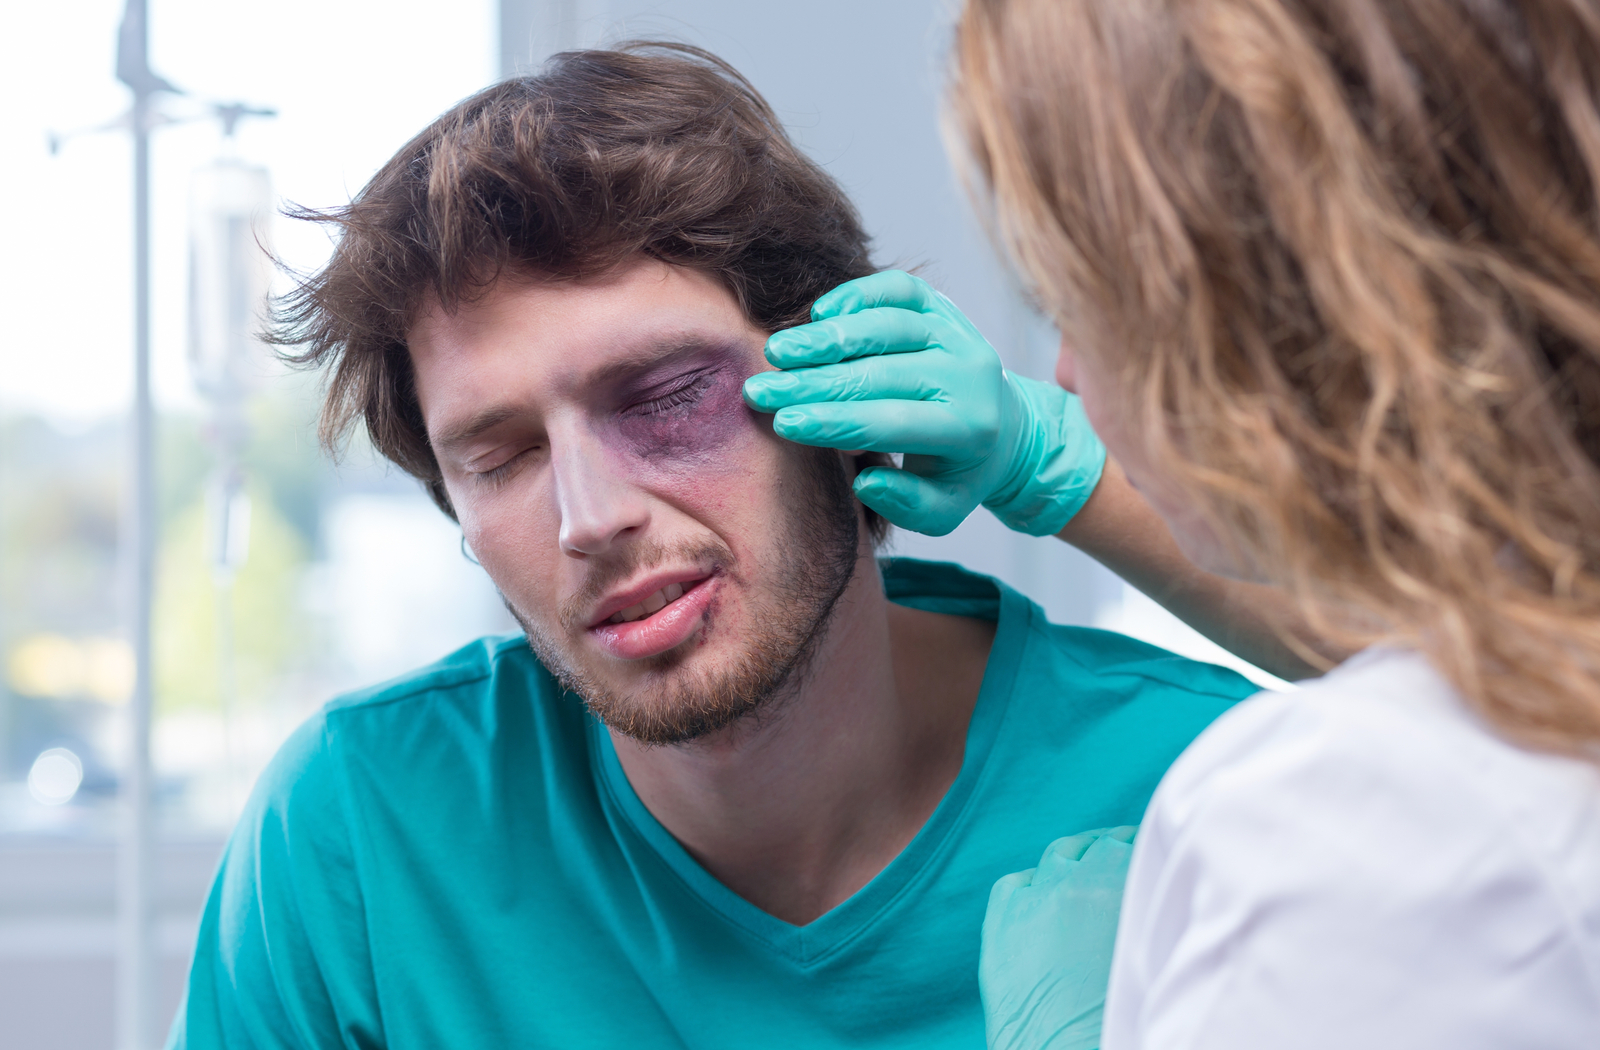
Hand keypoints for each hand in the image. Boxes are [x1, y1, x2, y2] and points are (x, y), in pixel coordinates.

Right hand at [742, 271, 1105, 536]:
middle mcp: (970, 375)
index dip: (834, 421)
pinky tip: (820, 314)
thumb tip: (867, 480)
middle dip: (814, 382)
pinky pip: (900, 289)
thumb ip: (907, 504)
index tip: (783, 423)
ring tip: (778, 351)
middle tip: (761, 390)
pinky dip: (859, 295)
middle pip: (880, 372)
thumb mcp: (942, 511)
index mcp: (970, 428)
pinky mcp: (944, 308)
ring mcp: (958, 334)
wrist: (1005, 429)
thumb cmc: (958, 474)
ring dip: (827, 338)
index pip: (890, 421)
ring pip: (888, 325)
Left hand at [980, 826, 1137, 1049]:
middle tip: (1121, 857)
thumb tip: (1155, 898)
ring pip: (1057, 857)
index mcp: (1124, 887)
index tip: (1150, 854)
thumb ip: (1152, 914)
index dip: (1144, 849)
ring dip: (1073, 861)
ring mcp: (1036, 900)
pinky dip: (1029, 886)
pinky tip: (1038, 896)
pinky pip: (1014, 885)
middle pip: (1098, 846)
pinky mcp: (1001, 922)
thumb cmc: (1123, 1023)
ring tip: (1083, 871)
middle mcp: (1079, 883)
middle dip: (1111, 851)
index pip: (1136, 845)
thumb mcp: (1155, 954)